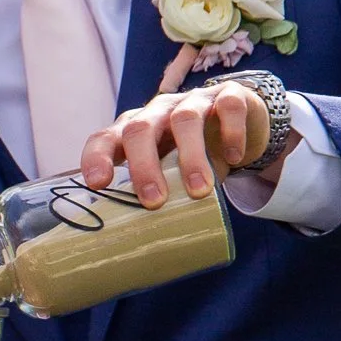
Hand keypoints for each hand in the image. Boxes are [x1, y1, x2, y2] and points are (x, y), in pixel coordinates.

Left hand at [78, 81, 282, 207]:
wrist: (243, 122)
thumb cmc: (196, 153)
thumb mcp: (173, 171)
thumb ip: (159, 193)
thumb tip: (144, 245)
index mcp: (136, 130)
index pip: (105, 138)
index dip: (97, 158)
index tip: (97, 184)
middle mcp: (159, 110)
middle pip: (141, 129)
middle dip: (144, 165)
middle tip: (154, 201)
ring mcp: (193, 100)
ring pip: (184, 119)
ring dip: (191, 156)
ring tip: (200, 191)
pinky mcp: (230, 95)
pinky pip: (228, 107)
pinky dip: (231, 132)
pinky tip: (234, 158)